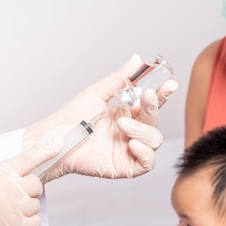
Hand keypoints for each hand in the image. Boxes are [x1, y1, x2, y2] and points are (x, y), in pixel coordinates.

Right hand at [0, 140, 60, 225]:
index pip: (26, 158)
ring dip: (25, 206)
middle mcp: (9, 191)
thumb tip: (16, 172)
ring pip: (35, 203)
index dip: (44, 150)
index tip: (59, 142)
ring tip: (3, 212)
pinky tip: (9, 223)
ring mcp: (15, 211)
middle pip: (35, 183)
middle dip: (26, 188)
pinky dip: (27, 222)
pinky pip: (35, 221)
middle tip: (9, 196)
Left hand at [24, 54, 177, 180]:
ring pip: (154, 141)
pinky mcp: (125, 166)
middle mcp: (130, 131)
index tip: (169, 84)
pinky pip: (147, 162)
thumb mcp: (97, 93)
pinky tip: (132, 144)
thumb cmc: (71, 118)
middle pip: (155, 121)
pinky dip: (145, 152)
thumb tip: (137, 59)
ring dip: (143, 130)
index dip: (162, 94)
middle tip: (145, 98)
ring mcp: (129, 149)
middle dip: (153, 108)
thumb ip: (120, 79)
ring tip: (122, 125)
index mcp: (127, 113)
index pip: (151, 103)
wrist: (56, 138)